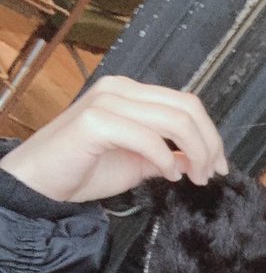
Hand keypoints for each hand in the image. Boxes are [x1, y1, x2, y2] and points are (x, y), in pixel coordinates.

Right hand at [0, 76, 228, 202]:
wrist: (39, 183)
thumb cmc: (83, 171)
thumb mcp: (136, 164)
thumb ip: (166, 157)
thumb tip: (197, 161)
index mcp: (130, 93)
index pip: (186, 104)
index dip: (211, 134)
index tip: (220, 166)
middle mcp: (120, 89)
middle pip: (187, 107)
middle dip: (209, 144)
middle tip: (211, 175)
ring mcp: (107, 102)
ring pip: (174, 120)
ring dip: (195, 153)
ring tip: (194, 178)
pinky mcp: (95, 122)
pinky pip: (147, 138)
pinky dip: (166, 159)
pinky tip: (168, 176)